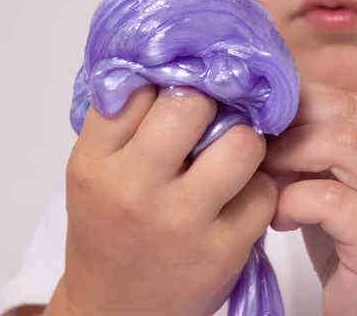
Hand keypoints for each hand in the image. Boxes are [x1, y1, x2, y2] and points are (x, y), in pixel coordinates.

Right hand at [56, 86, 276, 315]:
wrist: (115, 309)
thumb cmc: (105, 228)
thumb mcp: (93, 169)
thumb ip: (120, 119)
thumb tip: (163, 65)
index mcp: (94, 161)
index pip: (138, 87)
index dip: (165, 79)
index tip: (178, 84)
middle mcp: (135, 187)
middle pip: (191, 102)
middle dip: (207, 99)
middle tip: (209, 112)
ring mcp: (182, 221)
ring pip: (241, 142)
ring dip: (243, 140)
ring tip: (232, 151)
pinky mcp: (223, 252)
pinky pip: (263, 191)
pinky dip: (257, 186)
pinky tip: (240, 193)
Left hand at [263, 83, 356, 315]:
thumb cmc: (350, 237)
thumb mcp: (333, 176)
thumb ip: (312, 142)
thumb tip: (260, 111)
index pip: (341, 97)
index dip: (293, 104)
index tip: (260, 123)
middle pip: (340, 112)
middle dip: (288, 125)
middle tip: (257, 149)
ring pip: (342, 143)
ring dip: (289, 154)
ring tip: (266, 178)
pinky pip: (332, 200)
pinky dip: (293, 201)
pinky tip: (279, 218)